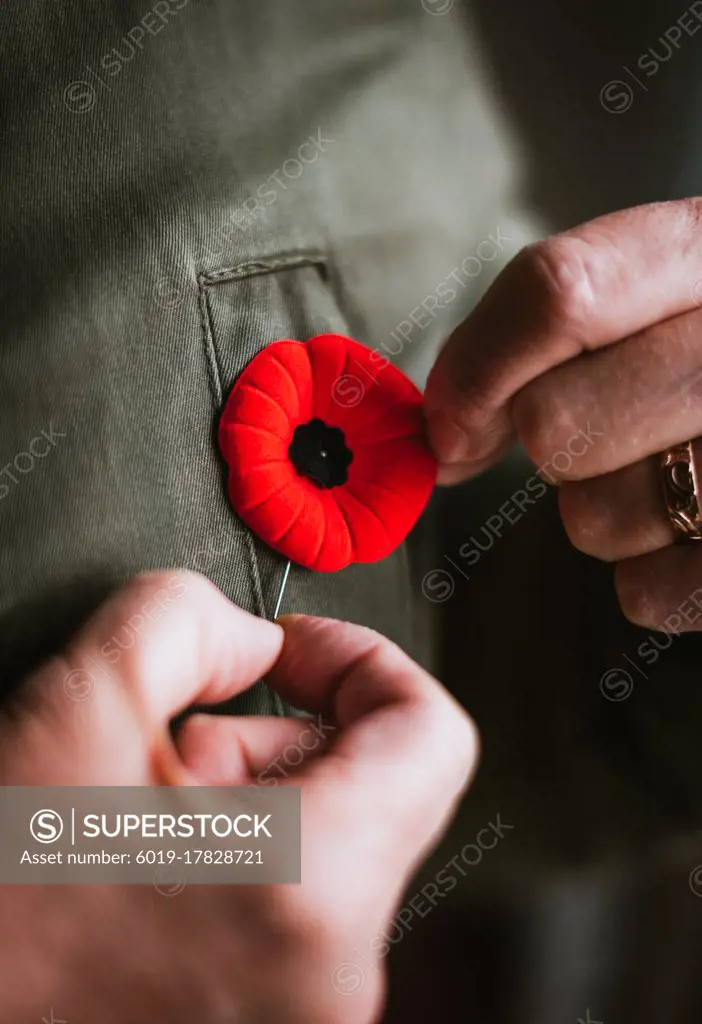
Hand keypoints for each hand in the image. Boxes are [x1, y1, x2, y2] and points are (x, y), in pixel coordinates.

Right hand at [0, 571, 477, 1023]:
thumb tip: (252, 640)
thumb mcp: (81, 703)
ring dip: (248, 794)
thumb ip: (189, 618)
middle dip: (274, 735)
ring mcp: (310, 1011)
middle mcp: (334, 974)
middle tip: (174, 743)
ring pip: (333, 843)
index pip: (433, 735)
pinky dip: (242, 854)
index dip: (363, 661)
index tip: (291, 651)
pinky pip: (302, 903)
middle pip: (375, 787)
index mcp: (313, 886)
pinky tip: (151, 865)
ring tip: (143, 814)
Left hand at [425, 199, 701, 630]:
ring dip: (605, 510)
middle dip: (550, 444)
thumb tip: (445, 433)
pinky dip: (654, 576)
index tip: (449, 426)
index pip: (558, 294)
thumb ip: (544, 330)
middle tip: (607, 431)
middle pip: (556, 421)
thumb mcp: (654, 292)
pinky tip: (698, 531)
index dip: (475, 371)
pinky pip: (649, 593)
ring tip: (671, 475)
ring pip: (594, 518)